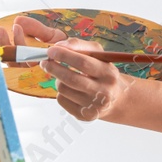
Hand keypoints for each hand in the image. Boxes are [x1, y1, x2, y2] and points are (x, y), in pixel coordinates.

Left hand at [0, 15, 124, 121]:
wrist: (116, 99)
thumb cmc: (103, 72)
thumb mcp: (98, 55)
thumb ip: (79, 45)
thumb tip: (58, 45)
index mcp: (109, 73)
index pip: (83, 62)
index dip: (63, 55)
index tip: (51, 50)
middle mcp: (104, 92)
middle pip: (70, 78)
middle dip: (53, 67)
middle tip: (45, 62)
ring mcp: (94, 106)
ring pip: (63, 89)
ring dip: (57, 79)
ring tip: (62, 75)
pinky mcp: (84, 116)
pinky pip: (62, 100)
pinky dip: (61, 92)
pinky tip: (69, 89)